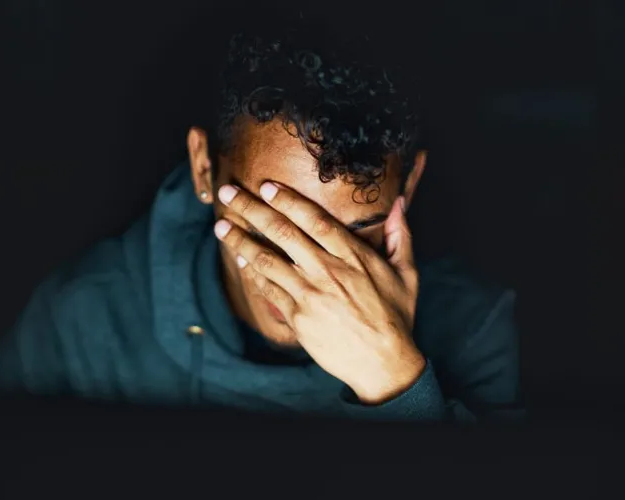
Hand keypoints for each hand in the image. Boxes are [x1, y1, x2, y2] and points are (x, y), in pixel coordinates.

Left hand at [214, 181, 425, 404]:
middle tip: (229, 194)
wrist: (384, 363)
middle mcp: (328, 271)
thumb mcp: (406, 273)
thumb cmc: (395, 316)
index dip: (287, 200)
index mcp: (353, 256)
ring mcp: (310, 294)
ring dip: (240, 240)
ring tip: (221, 226)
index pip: (314, 220)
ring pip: (267, 260)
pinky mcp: (298, 317)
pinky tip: (239, 258)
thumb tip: (400, 203)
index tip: (266, 186)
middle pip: (283, 233)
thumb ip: (400, 235)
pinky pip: (268, 290)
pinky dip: (251, 272)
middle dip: (252, 210)